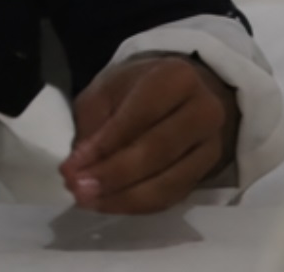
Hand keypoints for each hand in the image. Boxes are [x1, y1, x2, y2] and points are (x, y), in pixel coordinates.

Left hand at [61, 55, 238, 213]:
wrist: (182, 94)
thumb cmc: (138, 87)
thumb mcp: (109, 88)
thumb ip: (94, 122)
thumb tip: (81, 164)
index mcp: (177, 78)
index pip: (139, 115)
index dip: (105, 144)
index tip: (73, 164)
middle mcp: (203, 111)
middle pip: (156, 152)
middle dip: (112, 175)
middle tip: (78, 188)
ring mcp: (210, 146)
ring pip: (167, 182)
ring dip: (123, 197)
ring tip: (88, 200)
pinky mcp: (206, 173)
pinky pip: (172, 197)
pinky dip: (137, 205)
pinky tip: (109, 203)